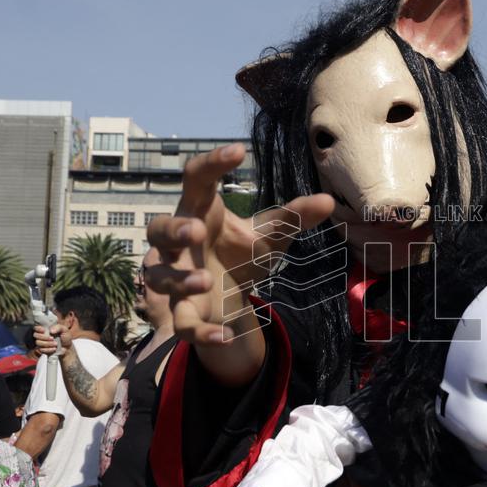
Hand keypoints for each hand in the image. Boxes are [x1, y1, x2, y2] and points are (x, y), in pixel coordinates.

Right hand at [33, 324, 70, 355]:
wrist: (68, 347)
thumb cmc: (65, 337)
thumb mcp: (65, 330)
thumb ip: (58, 327)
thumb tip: (51, 330)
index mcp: (46, 329)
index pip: (36, 327)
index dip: (38, 328)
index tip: (43, 330)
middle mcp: (42, 335)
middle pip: (36, 335)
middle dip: (44, 337)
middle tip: (52, 338)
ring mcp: (42, 343)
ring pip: (38, 342)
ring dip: (47, 343)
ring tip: (56, 344)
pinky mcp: (42, 349)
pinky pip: (41, 349)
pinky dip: (48, 349)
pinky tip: (54, 348)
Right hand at [145, 145, 333, 381]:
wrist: (232, 296)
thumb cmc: (242, 251)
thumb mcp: (271, 234)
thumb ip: (295, 217)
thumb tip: (328, 200)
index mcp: (200, 211)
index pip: (195, 179)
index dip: (211, 162)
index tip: (240, 150)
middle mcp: (180, 242)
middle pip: (157, 228)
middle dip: (172, 229)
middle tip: (196, 230)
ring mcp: (177, 276)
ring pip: (159, 276)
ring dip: (179, 278)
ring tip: (205, 279)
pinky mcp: (184, 312)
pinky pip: (182, 324)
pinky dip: (201, 332)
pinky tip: (227, 335)